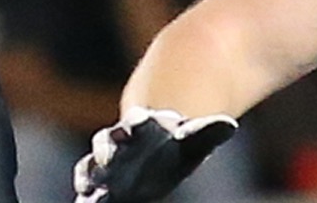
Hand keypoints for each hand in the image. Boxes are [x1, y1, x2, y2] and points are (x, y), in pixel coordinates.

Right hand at [72, 107, 238, 202]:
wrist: (156, 152)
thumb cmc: (177, 145)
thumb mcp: (194, 139)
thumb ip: (208, 131)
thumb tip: (230, 124)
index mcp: (141, 125)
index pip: (135, 121)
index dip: (135, 123)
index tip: (135, 127)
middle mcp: (118, 142)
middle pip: (106, 141)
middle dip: (105, 149)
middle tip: (106, 160)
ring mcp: (106, 163)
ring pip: (92, 165)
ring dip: (89, 175)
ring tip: (90, 189)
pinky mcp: (101, 184)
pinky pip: (88, 187)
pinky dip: (85, 195)